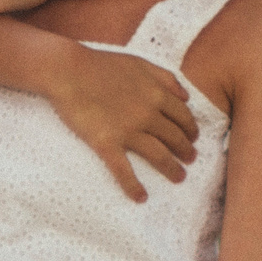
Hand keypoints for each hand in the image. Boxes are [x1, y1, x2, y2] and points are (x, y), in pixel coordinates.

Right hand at [44, 50, 200, 203]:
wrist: (68, 71)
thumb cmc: (101, 64)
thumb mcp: (139, 63)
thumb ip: (165, 77)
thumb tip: (186, 96)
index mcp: (156, 94)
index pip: (182, 116)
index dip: (191, 129)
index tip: (193, 138)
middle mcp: (148, 114)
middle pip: (175, 137)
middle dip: (186, 151)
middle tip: (190, 160)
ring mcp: (128, 131)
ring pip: (159, 155)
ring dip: (171, 169)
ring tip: (179, 178)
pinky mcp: (107, 143)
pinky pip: (123, 170)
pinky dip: (133, 186)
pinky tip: (140, 198)